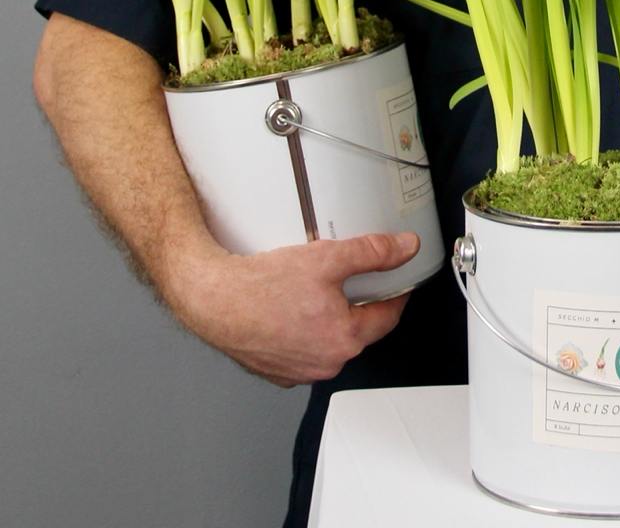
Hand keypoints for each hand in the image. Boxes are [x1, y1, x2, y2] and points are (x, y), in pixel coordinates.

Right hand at [168, 231, 420, 385]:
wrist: (214, 301)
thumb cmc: (263, 287)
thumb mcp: (327, 257)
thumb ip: (372, 252)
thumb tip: (405, 248)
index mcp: (344, 340)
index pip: (388, 316)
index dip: (396, 293)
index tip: (398, 279)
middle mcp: (325, 364)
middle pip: (359, 330)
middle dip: (360, 304)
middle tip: (351, 277)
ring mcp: (299, 371)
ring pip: (330, 340)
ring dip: (331, 319)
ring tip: (316, 290)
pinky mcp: (277, 371)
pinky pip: (303, 349)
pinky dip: (305, 331)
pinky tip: (292, 308)